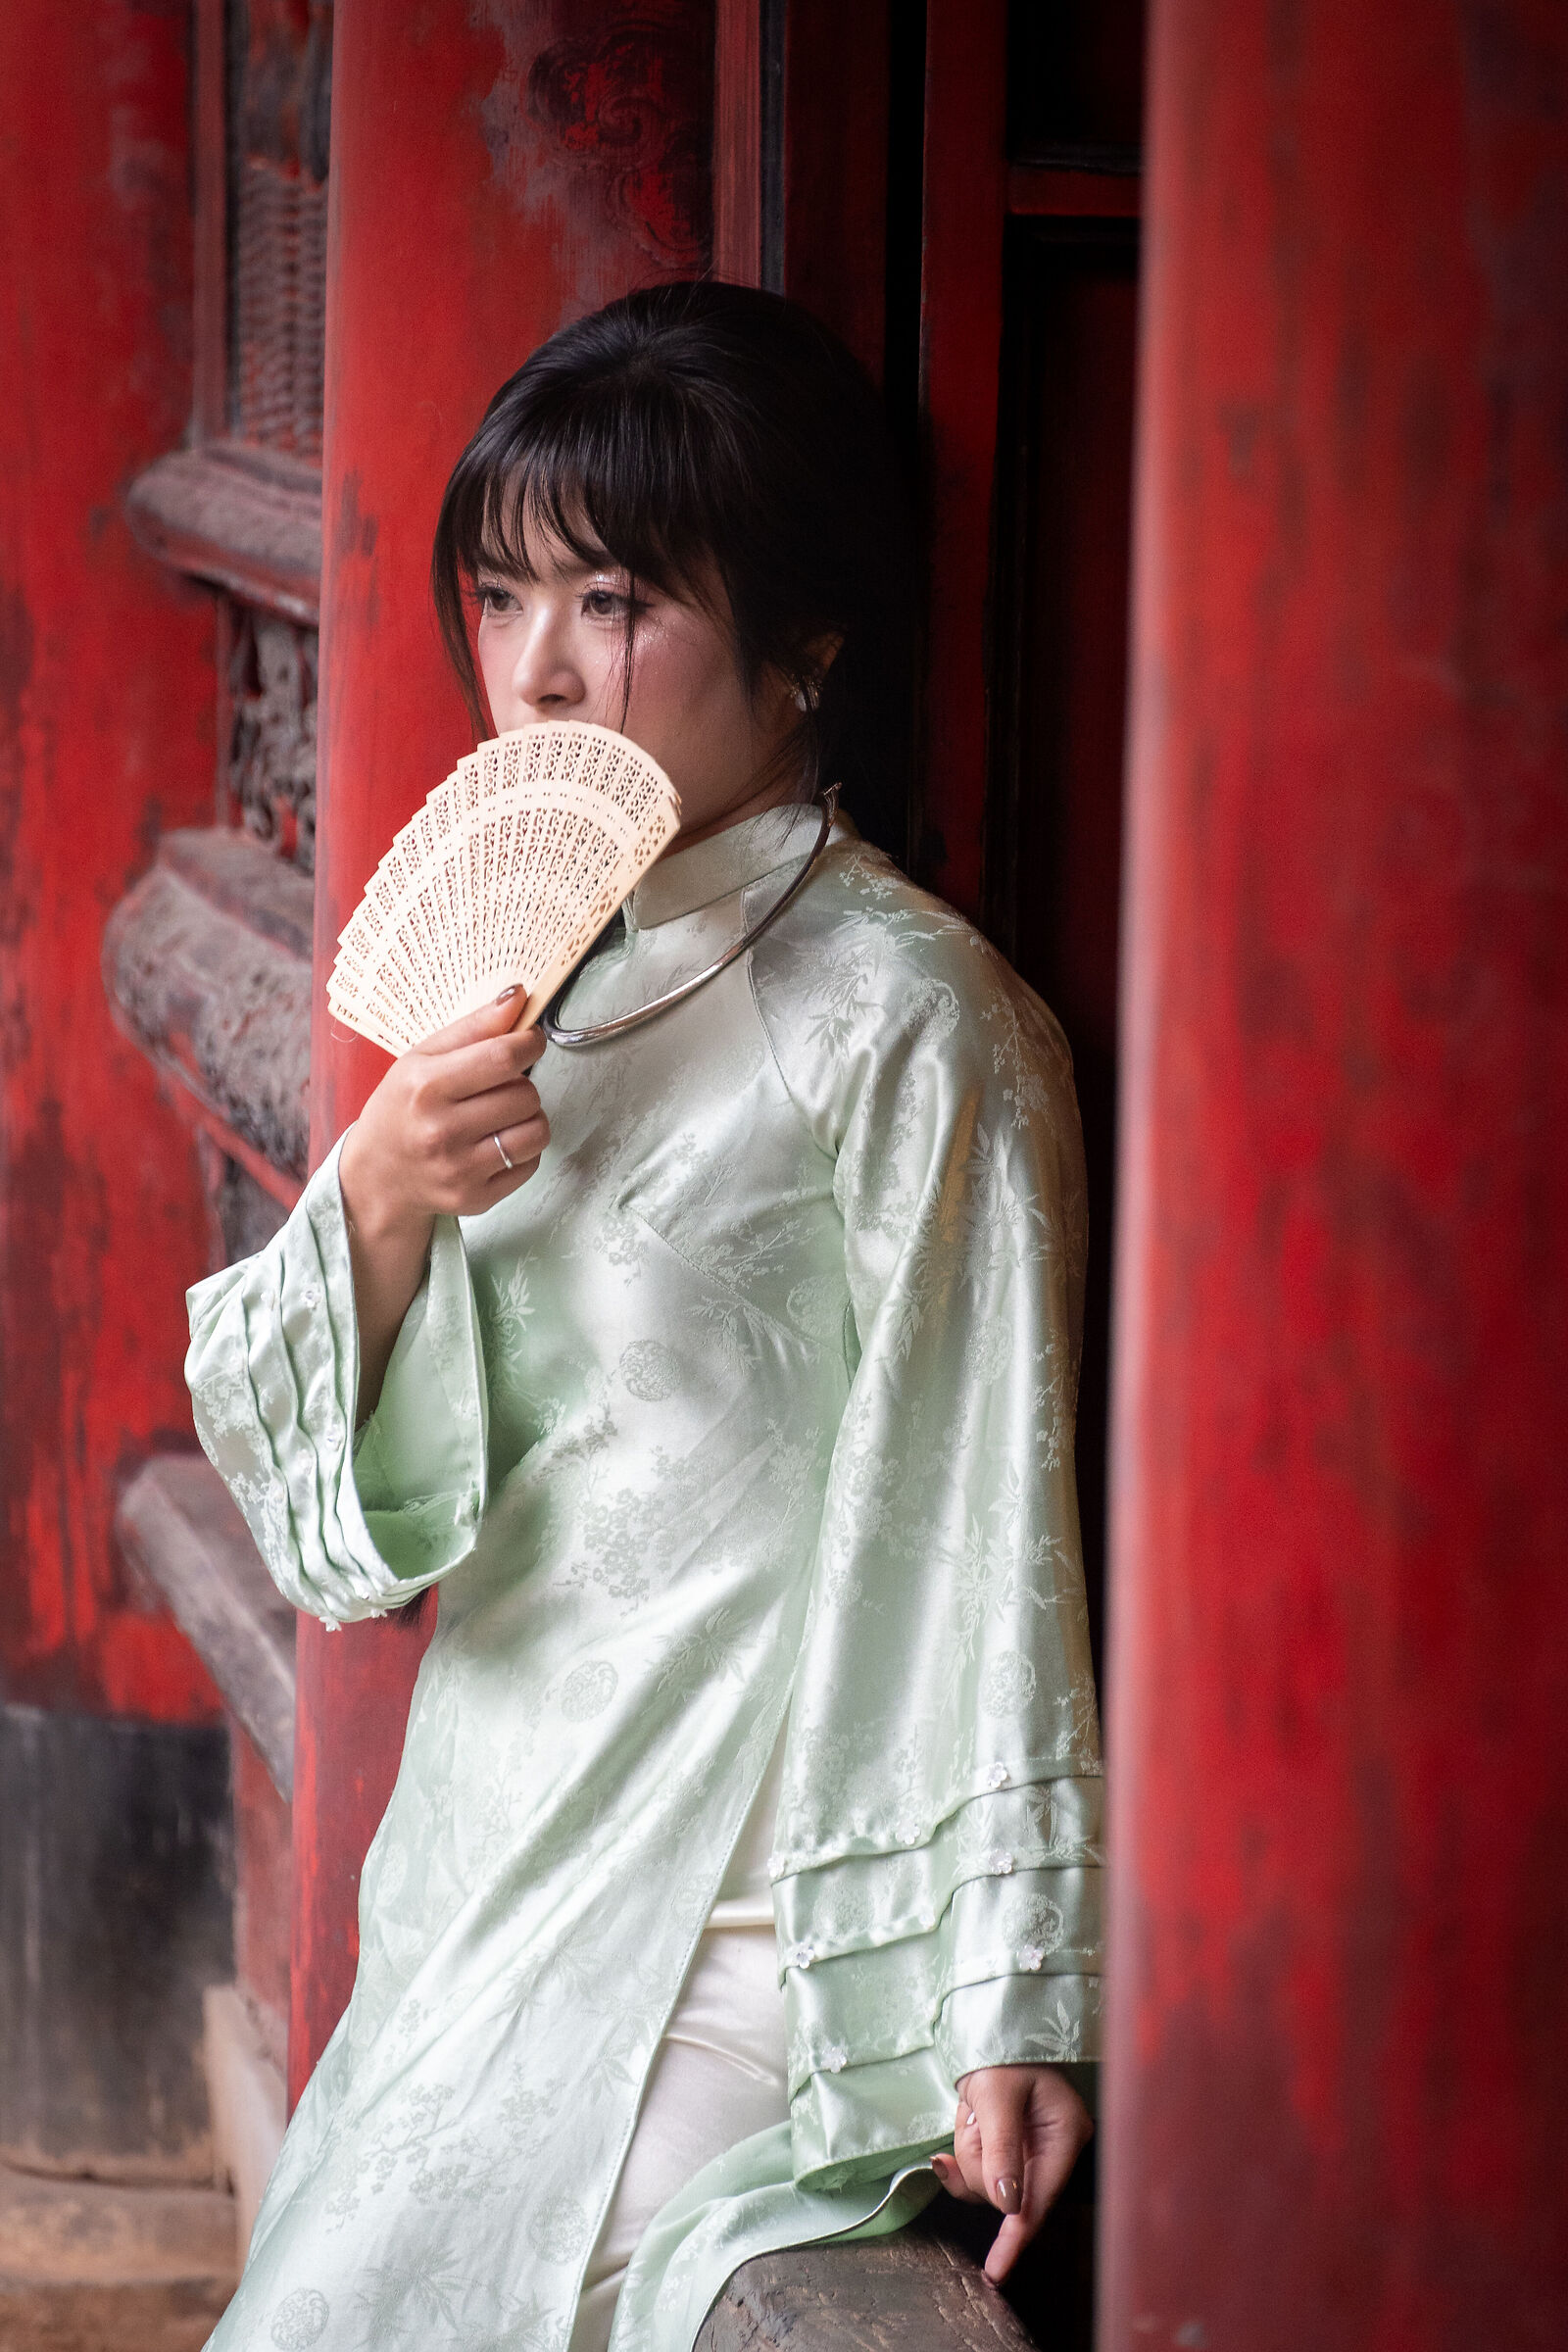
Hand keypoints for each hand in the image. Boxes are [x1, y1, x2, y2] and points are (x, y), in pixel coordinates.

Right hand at [340, 987, 549, 1235]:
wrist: (378, 1175)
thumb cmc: (402, 1107)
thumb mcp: (422, 1057)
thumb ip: (474, 1026)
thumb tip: (518, 996)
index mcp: (425, 1087)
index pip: (503, 1057)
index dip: (529, 1043)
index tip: (529, 1041)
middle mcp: (441, 1132)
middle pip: (525, 1094)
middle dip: (521, 1084)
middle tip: (499, 1086)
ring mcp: (459, 1170)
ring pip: (537, 1131)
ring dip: (528, 1117)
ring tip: (502, 1115)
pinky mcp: (476, 1199)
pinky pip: (531, 1164)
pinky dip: (523, 1150)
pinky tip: (495, 1143)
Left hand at [930, 2065, 1091, 2283]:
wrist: (993, 2025)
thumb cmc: (1003, 2052)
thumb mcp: (996, 2095)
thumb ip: (1002, 2149)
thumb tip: (1008, 2205)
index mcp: (1066, 2135)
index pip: (1039, 2199)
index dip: (1016, 2237)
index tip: (996, 2271)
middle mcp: (1055, 2149)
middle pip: (1008, 2194)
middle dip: (978, 2161)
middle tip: (974, 2117)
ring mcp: (1035, 2151)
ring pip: (990, 2183)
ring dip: (970, 2149)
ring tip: (974, 2111)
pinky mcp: (1015, 2150)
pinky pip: (984, 2172)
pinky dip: (966, 2154)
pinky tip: (958, 2131)